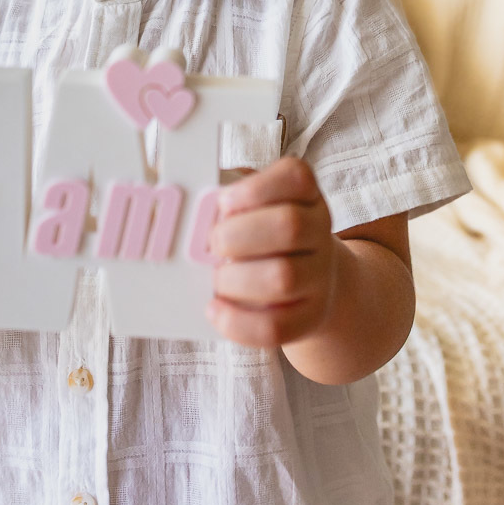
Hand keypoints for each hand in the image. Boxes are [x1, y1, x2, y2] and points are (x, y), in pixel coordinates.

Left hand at [206, 156, 336, 348]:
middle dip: (239, 235)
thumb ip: (222, 201)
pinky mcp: (310, 317)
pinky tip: (215, 309)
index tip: (224, 201)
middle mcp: (319, 231)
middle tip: (213, 244)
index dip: (257, 188)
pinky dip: (238, 321)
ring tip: (217, 278)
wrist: (307, 281)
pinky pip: (277, 327)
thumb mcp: (250, 206)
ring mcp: (319, 276)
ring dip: (236, 279)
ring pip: (283, 279)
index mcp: (305, 194)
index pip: (296, 177)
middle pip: (290, 226)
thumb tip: (184, 203)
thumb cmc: (262, 233)